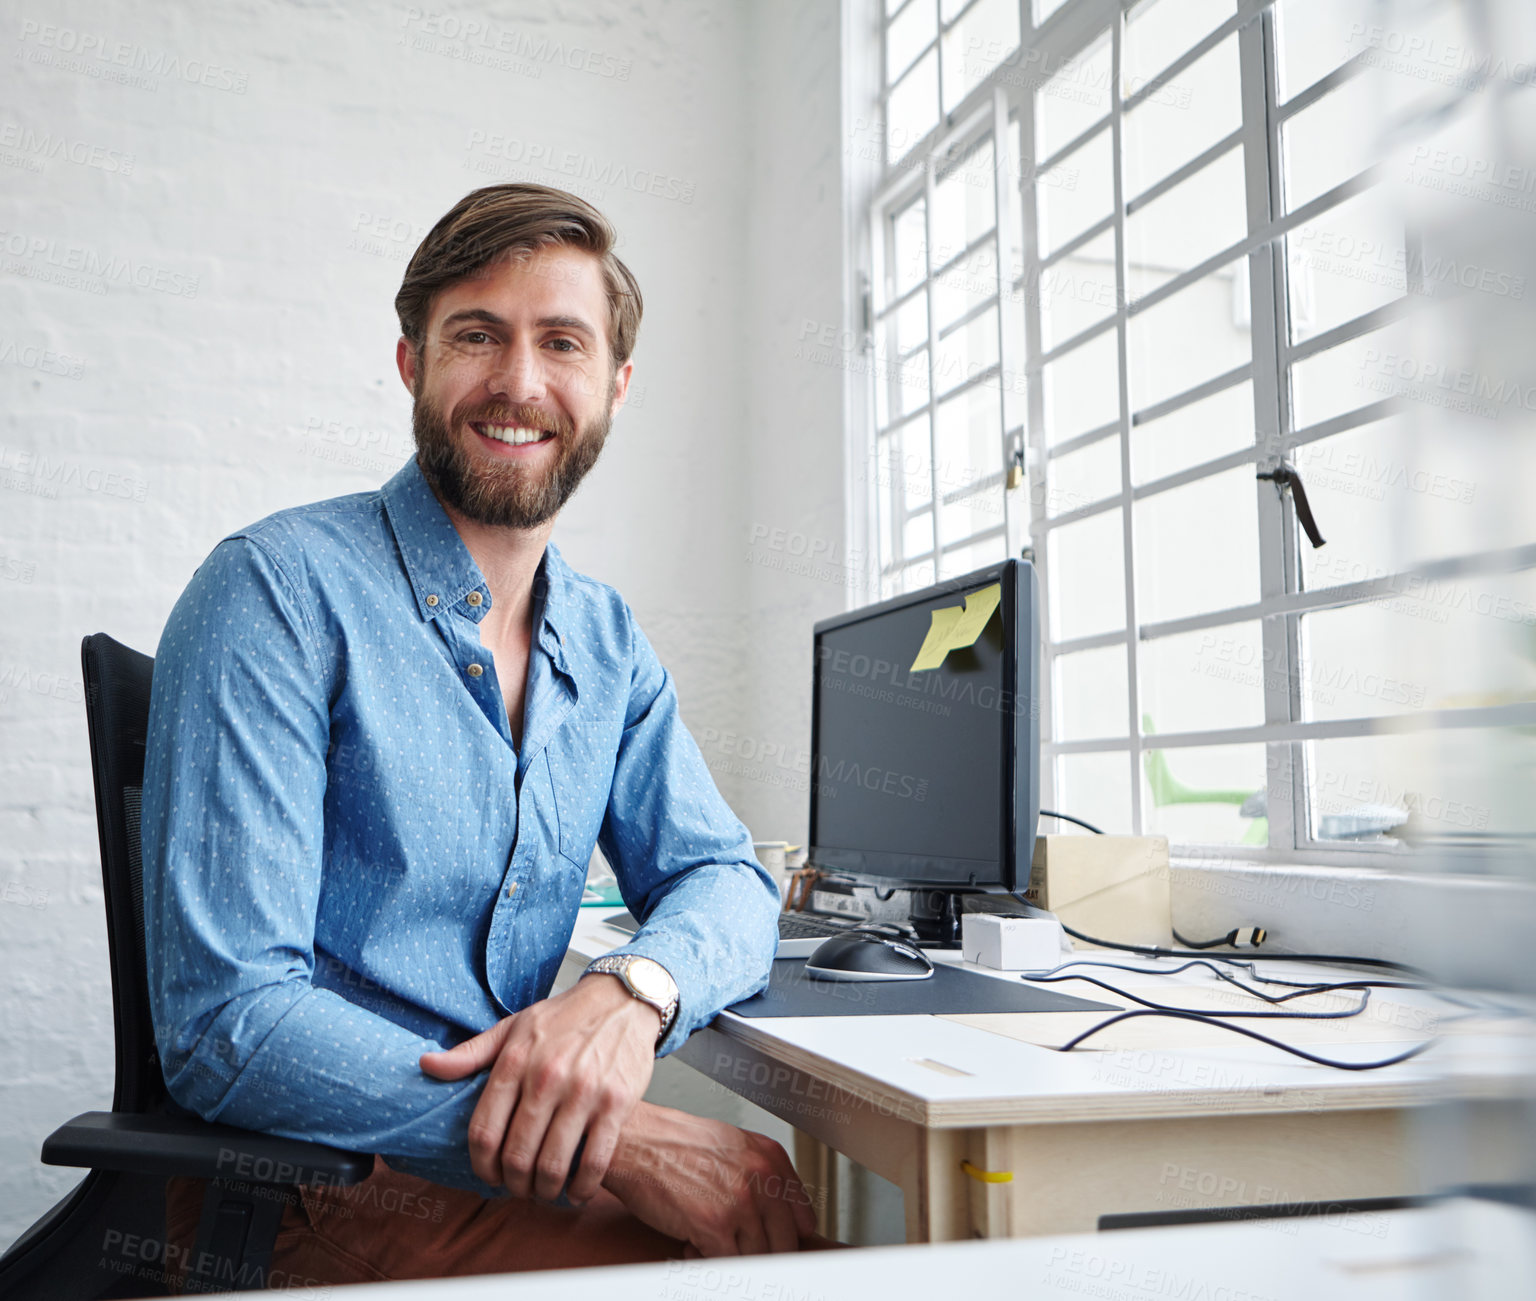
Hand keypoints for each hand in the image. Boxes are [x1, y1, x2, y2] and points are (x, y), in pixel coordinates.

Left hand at [418, 975, 659, 1200]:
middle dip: (514, 1184)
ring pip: (553, 1165)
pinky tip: (577, 1190)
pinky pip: (594, 1162)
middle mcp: (547, 1077)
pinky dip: (583, 1188)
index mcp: (515, 1061)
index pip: (484, 1132)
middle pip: (516, 1156)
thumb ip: (470, 1054)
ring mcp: (584, 1092)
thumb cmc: (564, 1018)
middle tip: (519, 1187)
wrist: (621, 1000)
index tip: (488, 1175)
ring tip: (545, 1190)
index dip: (481, 1166)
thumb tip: (426, 1065)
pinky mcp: (616, 1103)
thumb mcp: (512, 1028)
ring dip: (545, 1190)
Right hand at [601, 1102, 817, 1255]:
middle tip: (735, 1249)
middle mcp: (762, 1178)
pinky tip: (691, 1245)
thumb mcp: (732, 1147)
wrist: (634, 1142)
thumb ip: (761, 1178)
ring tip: (707, 1242)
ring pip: (756, 1257)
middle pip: (784, 1244)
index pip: (803, 1218)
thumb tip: (779, 1216)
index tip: (773, 1244)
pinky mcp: (715, 1225)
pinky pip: (727, 1264)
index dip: (787, 1237)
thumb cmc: (675, 1144)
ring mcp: (741, 1202)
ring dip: (731, 1257)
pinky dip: (707, 1262)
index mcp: (770, 1157)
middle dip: (761, 1254)